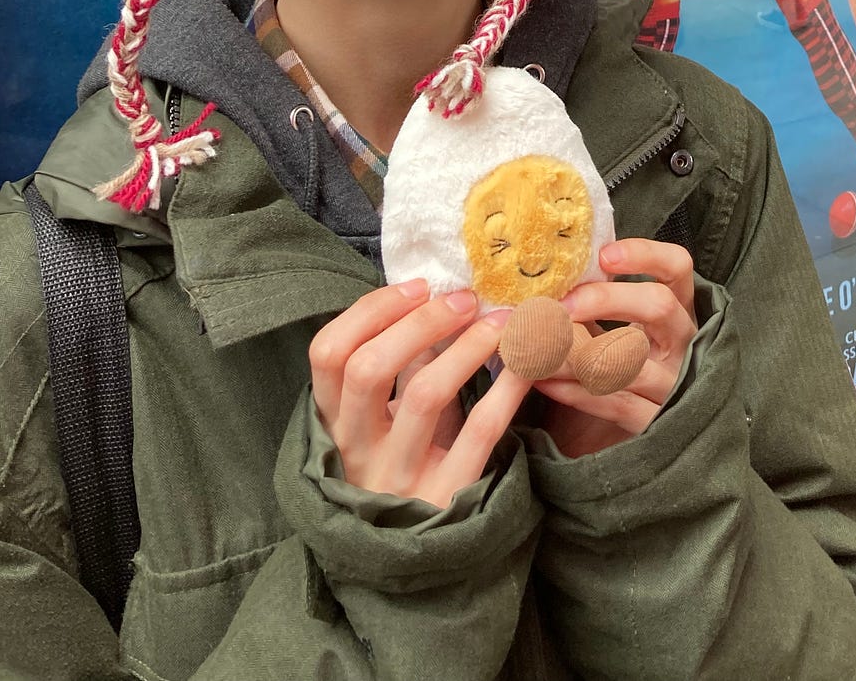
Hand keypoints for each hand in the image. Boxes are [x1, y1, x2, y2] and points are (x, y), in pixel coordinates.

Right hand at [309, 280, 532, 508]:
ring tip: (503, 321)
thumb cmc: (399, 467)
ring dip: (468, 346)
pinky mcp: (446, 496)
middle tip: (465, 300)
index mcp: (334, 423)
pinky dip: (506, 389)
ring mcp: (399, 477)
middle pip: (369, 368)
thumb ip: (398, 367)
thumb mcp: (383, 422)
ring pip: (424, 395)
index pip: (328, 353)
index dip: (371, 311)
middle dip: (420, 322)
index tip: (418, 287)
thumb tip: (433, 298)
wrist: (411, 567)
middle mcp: (357, 450)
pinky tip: (527, 362)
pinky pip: (479, 433)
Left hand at [531, 239, 696, 457]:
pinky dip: (575, 391)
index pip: (678, 266)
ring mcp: (673, 384)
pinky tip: (544, 380)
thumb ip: (597, 299)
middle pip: (658, 305)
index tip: (604, 256)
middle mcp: (683, 342)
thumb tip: (548, 272)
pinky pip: (615, 403)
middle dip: (607, 299)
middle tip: (563, 305)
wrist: (630, 428)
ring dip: (578, 351)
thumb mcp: (620, 326)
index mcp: (678, 308)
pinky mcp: (654, 421)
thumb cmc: (619, 361)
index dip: (645, 255)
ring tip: (539, 344)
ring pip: (631, 360)